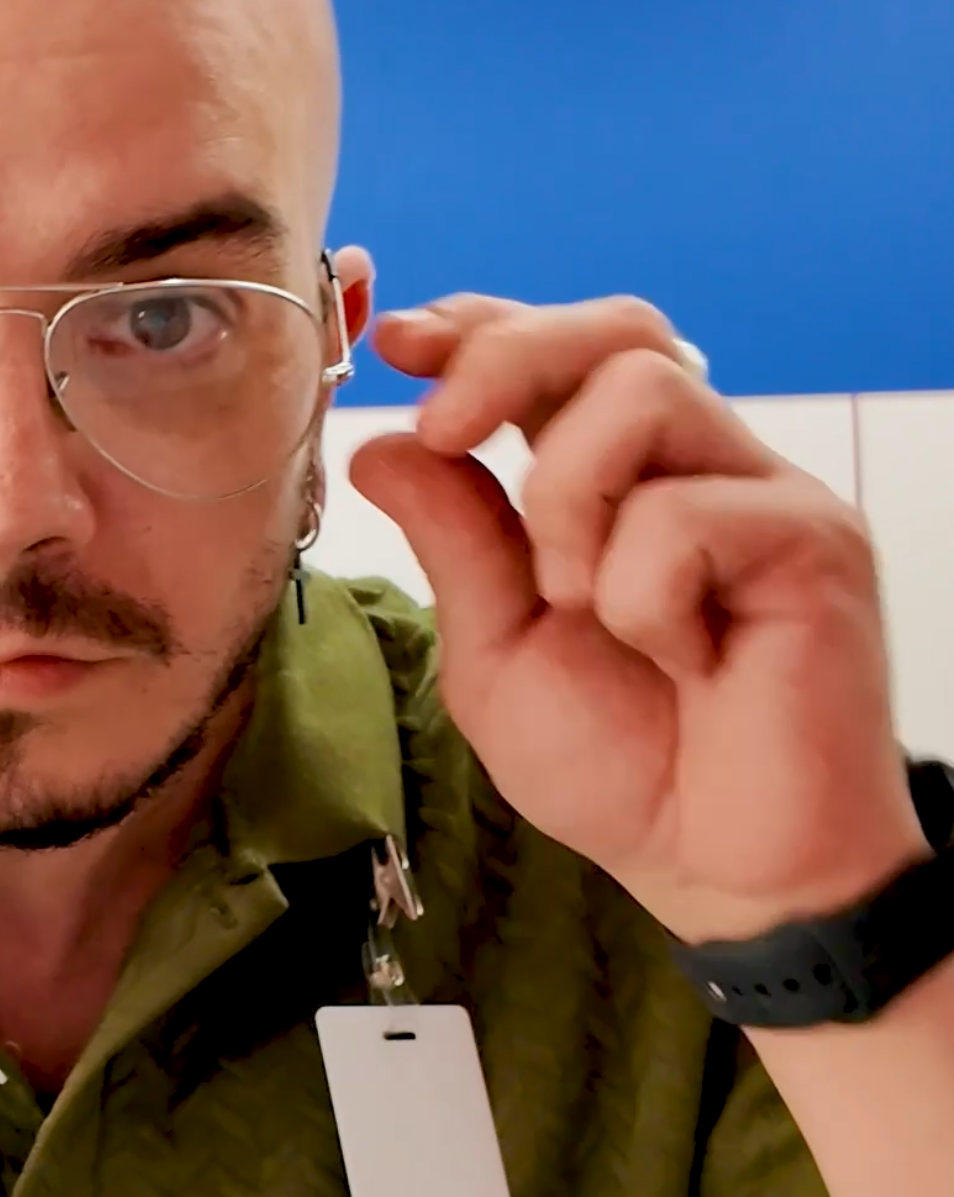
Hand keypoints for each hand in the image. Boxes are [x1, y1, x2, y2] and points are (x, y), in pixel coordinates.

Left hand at [350, 295, 925, 942]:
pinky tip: (679, 662)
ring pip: (645, 390)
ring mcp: (760, 492)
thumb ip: (454, 542)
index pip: (559, 347)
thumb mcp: (496, 651)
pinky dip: (642, 594)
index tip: (399, 344)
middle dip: (509, 357)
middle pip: (615, 328)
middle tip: (446, 430)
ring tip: (577, 604)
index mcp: (616, 477)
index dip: (480, 326)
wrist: (720, 869)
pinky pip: (688, 512)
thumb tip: (382, 444)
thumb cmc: (622, 765)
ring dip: (568, 498)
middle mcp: (695, 464)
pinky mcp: (815, 537)